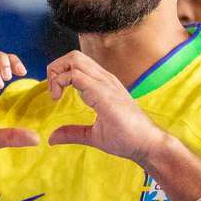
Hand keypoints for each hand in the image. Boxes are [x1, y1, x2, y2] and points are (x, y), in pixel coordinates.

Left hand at [46, 51, 165, 162]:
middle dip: (55, 68)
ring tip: (55, 94)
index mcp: (104, 85)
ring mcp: (105, 84)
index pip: (78, 64)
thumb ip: (73, 132)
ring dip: (57, 72)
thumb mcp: (93, 135)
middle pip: (74, 56)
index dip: (60, 74)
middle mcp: (105, 79)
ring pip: (74, 59)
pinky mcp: (103, 93)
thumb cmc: (127, 139)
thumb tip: (52, 137)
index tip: (55, 96)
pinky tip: (58, 98)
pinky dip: (61, 82)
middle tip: (52, 91)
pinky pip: (77, 75)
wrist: (148, 144)